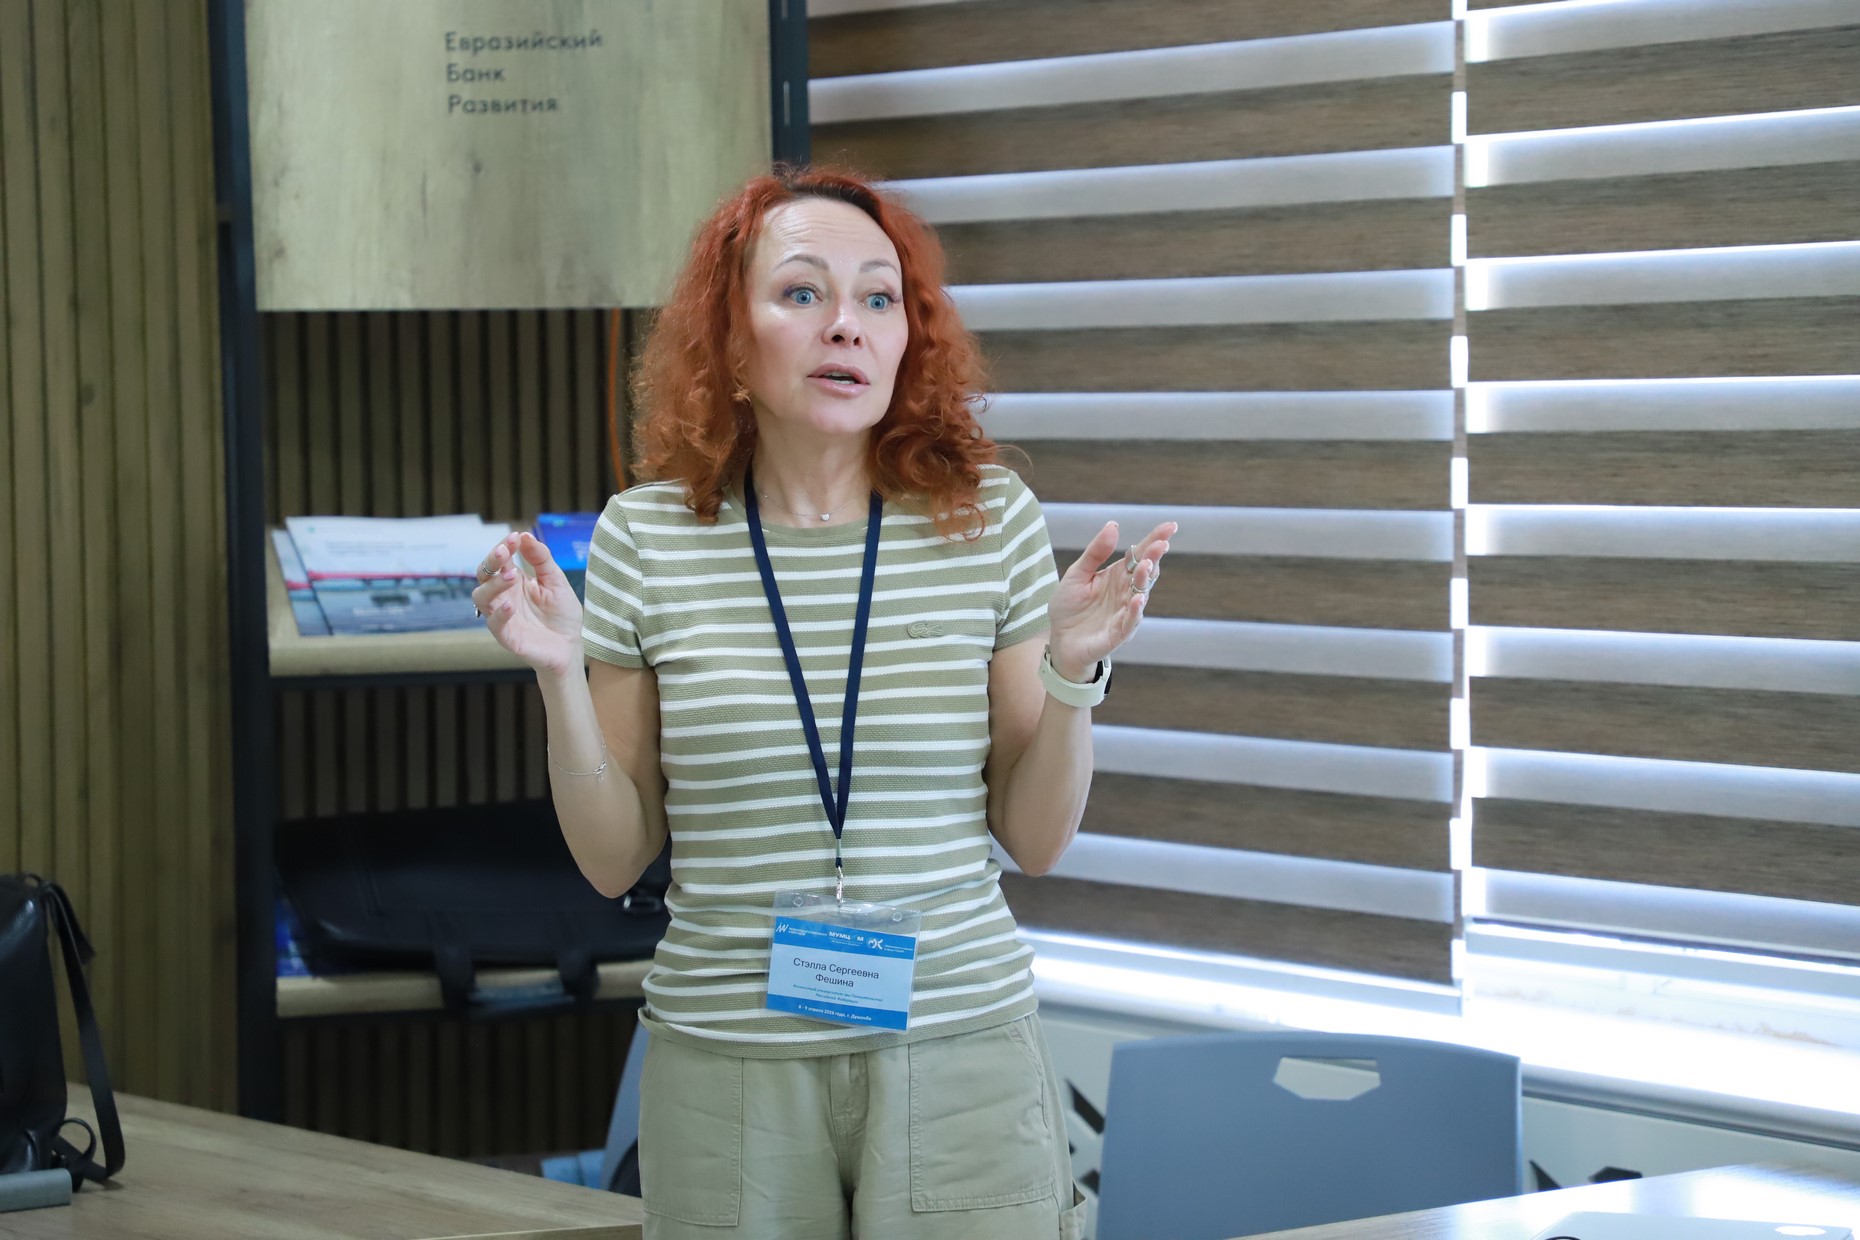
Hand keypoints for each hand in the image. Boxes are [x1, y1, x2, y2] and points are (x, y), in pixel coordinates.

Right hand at [471, 531, 584, 679]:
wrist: (571, 647)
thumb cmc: (561, 614)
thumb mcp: (555, 581)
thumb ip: (541, 559)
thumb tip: (526, 535)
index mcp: (513, 580)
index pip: (500, 559)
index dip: (504, 546)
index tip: (515, 537)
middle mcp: (503, 596)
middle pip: (484, 575)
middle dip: (492, 561)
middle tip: (504, 550)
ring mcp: (502, 616)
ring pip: (482, 597)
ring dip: (494, 585)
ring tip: (511, 576)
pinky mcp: (507, 636)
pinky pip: (494, 624)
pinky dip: (500, 614)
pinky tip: (511, 605)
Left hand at [1046, 519, 1175, 680]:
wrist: (1060, 640)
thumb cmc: (1070, 606)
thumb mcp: (1077, 574)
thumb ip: (1095, 552)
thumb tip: (1113, 525)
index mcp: (1118, 575)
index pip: (1140, 554)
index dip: (1154, 540)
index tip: (1170, 526)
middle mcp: (1126, 592)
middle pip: (1144, 572)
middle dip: (1154, 558)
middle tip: (1161, 544)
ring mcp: (1124, 612)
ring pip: (1140, 594)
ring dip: (1144, 581)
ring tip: (1146, 566)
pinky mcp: (1118, 633)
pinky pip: (1130, 622)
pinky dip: (1135, 611)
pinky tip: (1138, 599)